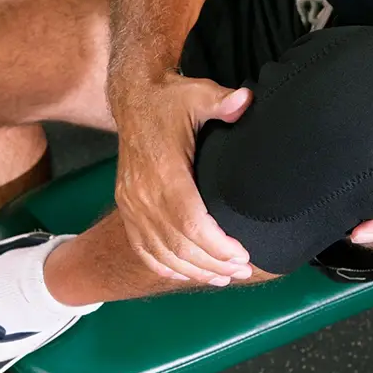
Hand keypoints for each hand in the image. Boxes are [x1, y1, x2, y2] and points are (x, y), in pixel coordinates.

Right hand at [112, 71, 252, 285]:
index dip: (216, 246)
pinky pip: (143, 247)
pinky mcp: (127, 207)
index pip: (189, 221)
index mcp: (162, 170)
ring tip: (222, 278)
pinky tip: (186, 274)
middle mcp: (142, 192)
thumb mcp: (198, 94)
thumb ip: (222, 101)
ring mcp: (131, 203)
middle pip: (178, 244)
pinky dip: (164, 266)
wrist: (134, 100)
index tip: (241, 256)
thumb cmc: (170, 100)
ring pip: (161, 252)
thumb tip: (245, 101)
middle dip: (212, 264)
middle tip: (242, 272)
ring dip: (193, 270)